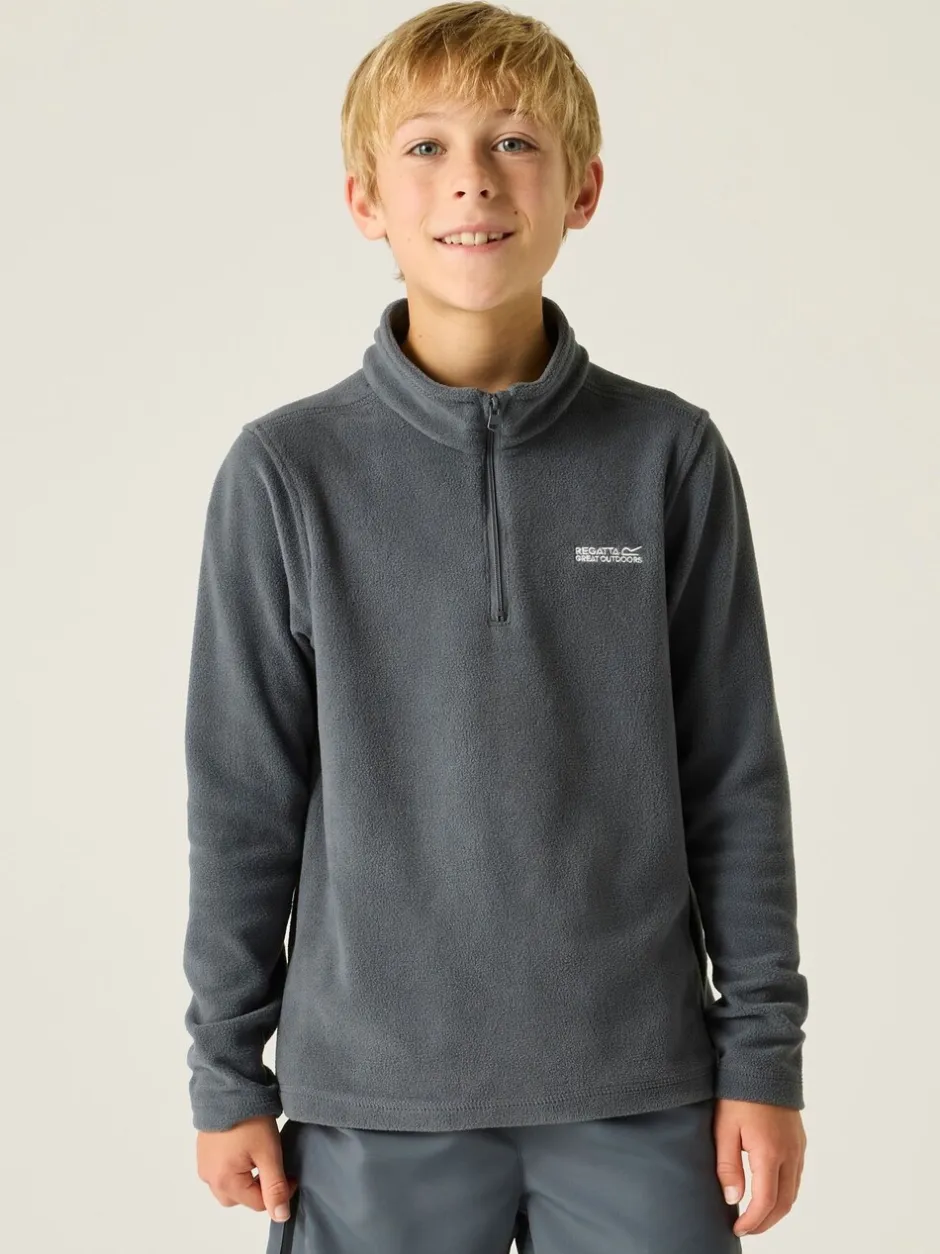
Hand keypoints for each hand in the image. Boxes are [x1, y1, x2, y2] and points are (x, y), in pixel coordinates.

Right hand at [195, 1114, 297, 1222]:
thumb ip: (275, 1186)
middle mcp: (210, 1178)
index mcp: (224, 1181)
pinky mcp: (203, 1152)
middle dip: (259, 1188)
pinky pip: (220, 1171)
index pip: (258, 1203)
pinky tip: (244, 1150)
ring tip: (258, 1157)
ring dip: (246, 1179)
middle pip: (241, 1198)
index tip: (291, 1173)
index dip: (280, 1191)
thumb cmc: (249, 1119)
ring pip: (229, 1187)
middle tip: (273, 1165)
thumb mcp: (269, 1153)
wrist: (228, 1087)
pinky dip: (234, 1168)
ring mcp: (204, 1164)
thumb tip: (280, 1215)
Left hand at [713, 1099, 805, 1236]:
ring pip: (793, 1192)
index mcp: (769, 1152)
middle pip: (784, 1203)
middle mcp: (790, 1154)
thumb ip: (728, 1166)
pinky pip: (796, 1176)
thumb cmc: (738, 1093)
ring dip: (777, 1209)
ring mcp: (798, 1147)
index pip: (766, 1201)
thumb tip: (733, 1199)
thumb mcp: (724, 1128)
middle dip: (766, 1222)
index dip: (753, 1221)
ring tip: (755, 1215)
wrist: (762, 1063)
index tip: (737, 1229)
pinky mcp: (800, 1141)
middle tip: (746, 1228)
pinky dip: (784, 1192)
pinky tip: (769, 1191)